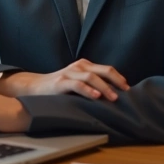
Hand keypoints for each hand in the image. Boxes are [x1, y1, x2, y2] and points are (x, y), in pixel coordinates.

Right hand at [0, 59, 129, 100]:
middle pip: (103, 70)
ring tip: (114, 98)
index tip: (128, 89)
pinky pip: (77, 85)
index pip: (107, 69)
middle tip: (126, 91)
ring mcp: (69, 73)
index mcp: (85, 66)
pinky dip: (88, 90)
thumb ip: (92, 85)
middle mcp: (79, 66)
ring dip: (105, 87)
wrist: (35, 87)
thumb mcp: (78, 82)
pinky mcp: (60, 82)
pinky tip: (96, 97)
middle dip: (117, 80)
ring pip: (92, 77)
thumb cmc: (60, 88)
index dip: (119, 78)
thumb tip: (113, 95)